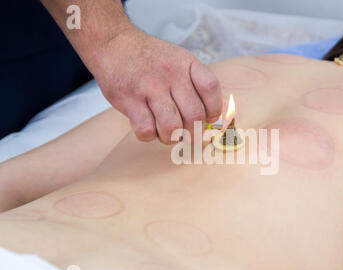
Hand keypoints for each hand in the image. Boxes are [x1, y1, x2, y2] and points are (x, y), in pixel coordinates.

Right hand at [92, 27, 222, 142]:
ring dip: (172, 137)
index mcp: (186, 63)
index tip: (208, 118)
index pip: (211, 88)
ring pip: (172, 127)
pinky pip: (146, 130)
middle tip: (187, 134)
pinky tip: (148, 126)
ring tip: (167, 132)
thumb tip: (211, 119)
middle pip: (194, 115)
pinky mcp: (129, 100)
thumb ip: (195, 84)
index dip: (214, 110)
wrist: (113, 44)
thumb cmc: (149, 59)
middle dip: (193, 133)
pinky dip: (149, 136)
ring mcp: (149, 86)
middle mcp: (170, 74)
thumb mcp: (178, 60)